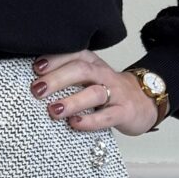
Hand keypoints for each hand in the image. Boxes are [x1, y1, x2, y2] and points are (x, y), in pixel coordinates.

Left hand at [30, 50, 158, 136]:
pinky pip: (107, 116)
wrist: (145, 101)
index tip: (36, 67)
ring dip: (72, 101)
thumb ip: (67, 75)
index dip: (55, 59)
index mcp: (92, 63)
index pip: (74, 54)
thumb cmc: (108, 90)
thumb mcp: (89, 77)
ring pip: (94, 93)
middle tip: (37, 90)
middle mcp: (103, 75)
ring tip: (52, 110)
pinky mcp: (124, 112)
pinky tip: (74, 124)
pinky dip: (89, 121)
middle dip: (58, 78)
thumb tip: (33, 81)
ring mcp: (115, 93)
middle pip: (82, 70)